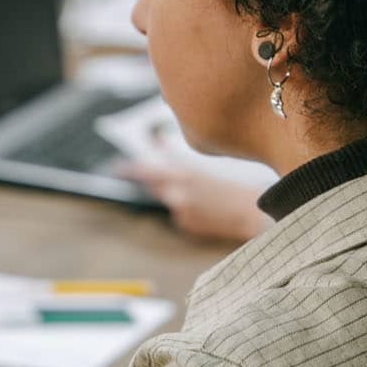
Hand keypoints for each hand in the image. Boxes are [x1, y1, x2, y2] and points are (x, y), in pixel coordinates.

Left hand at [119, 158, 272, 242]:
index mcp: (184, 172)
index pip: (147, 170)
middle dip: (148, 180)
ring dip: (176, 196)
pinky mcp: (186, 224)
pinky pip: (179, 215)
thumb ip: (177, 156)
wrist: (250, 212)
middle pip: (153, 185)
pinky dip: (188, 211)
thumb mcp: (204, 165)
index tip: (116, 168)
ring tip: (204, 195)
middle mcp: (178, 191)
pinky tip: (207, 210)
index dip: (130, 169)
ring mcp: (180, 209)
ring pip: (168, 199)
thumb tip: (158, 142)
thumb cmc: (231, 185)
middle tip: (141, 174)